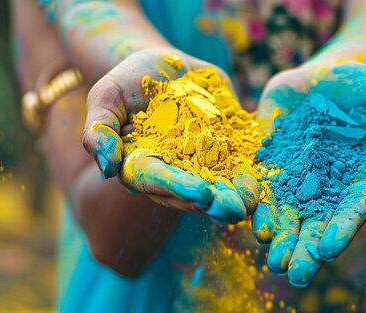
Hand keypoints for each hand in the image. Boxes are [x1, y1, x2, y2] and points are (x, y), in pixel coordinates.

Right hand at [83, 48, 256, 223]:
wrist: (165, 67)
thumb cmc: (128, 82)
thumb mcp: (106, 98)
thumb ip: (99, 130)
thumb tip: (105, 169)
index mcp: (142, 165)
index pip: (158, 181)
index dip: (177, 187)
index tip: (199, 192)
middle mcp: (173, 172)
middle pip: (192, 192)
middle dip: (213, 201)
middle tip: (232, 209)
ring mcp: (202, 164)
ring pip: (219, 186)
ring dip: (235, 197)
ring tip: (251, 205)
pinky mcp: (226, 152)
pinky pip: (241, 166)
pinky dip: (252, 175)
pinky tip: (266, 184)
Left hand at [252, 59, 365, 285]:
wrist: (327, 74)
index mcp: (359, 178)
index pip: (352, 209)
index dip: (342, 230)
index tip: (329, 249)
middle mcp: (326, 186)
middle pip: (317, 222)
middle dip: (305, 248)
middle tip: (295, 273)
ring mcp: (296, 176)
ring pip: (286, 212)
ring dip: (279, 236)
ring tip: (271, 259)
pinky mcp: (269, 160)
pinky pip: (260, 184)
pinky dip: (254, 202)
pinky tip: (247, 217)